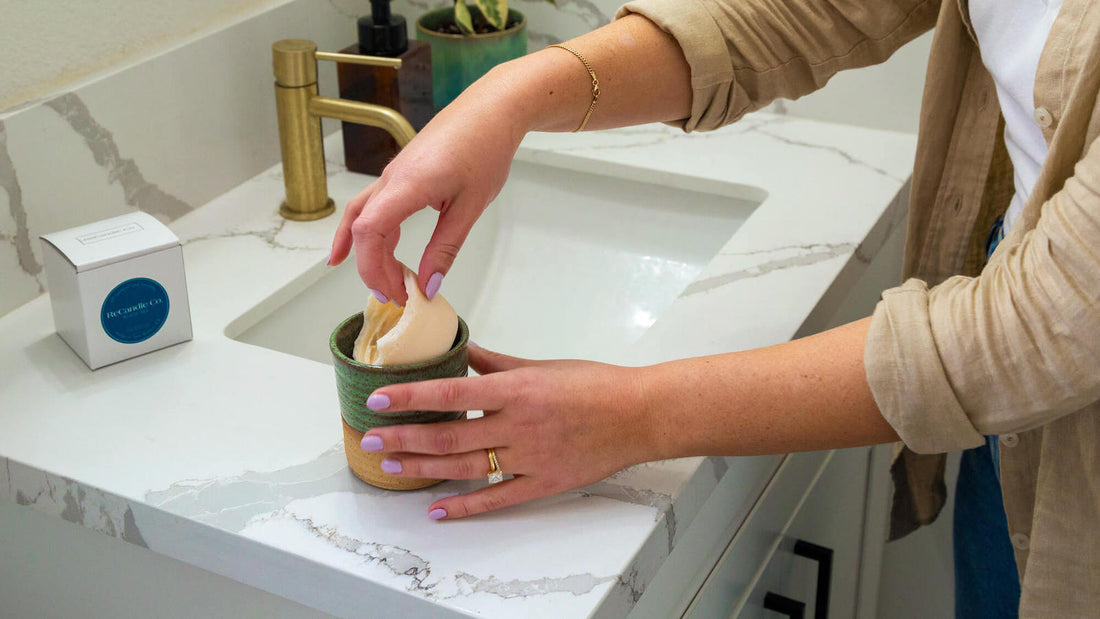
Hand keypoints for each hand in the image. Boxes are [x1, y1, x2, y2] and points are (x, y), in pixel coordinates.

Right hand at [328, 76, 526, 305]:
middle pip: (360, 228)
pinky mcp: (402, 173)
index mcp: (407, 185)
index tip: (398, 293)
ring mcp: (394, 174)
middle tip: (396, 297)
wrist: (492, 109)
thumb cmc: (485, 148)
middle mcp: (392, 178)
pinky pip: (375, 206)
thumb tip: (429, 285)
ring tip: (379, 283)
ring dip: (366, 251)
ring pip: (362, 216)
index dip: (374, 268)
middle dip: (372, 268)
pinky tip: (373, 249)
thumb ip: (446, 248)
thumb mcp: (470, 207)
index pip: (369, 232)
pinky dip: (371, 232)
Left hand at [359, 345, 659, 518]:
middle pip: (448, 436)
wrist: (639, 414)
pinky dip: (464, 507)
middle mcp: (518, 425)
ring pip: (464, 467)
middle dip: (403, 438)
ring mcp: (529, 458)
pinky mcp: (542, 483)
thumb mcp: (543, 365)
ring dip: (422, 468)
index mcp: (516, 390)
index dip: (410, 398)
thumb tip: (464, 352)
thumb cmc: (596, 385)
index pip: (451, 394)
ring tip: (389, 465)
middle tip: (369, 439)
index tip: (378, 400)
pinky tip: (436, 508)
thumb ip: (498, 363)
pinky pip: (496, 498)